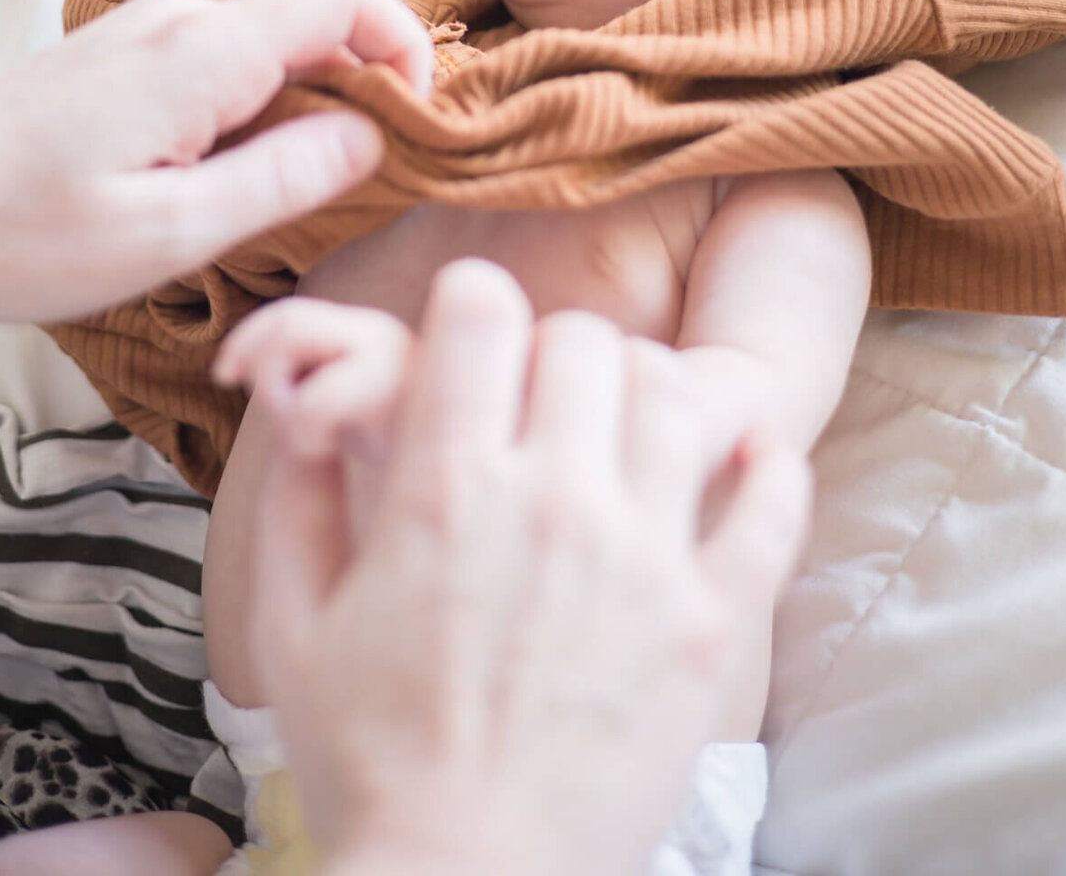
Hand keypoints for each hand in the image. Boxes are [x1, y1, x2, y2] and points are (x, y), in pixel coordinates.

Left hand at [0, 0, 431, 322]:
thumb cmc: (19, 235)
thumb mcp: (166, 235)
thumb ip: (283, 179)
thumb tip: (373, 134)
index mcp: (202, 50)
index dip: (405, 46)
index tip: (416, 124)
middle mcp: (181, 16)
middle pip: (316, 21)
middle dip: (359, 92)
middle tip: (352, 189)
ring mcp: (149, 27)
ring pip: (272, 45)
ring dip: (302, 109)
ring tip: (274, 201)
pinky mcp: (127, 51)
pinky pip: (225, 60)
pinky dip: (255, 110)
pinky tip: (217, 181)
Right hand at [222, 261, 809, 875]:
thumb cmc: (368, 758)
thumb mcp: (291, 622)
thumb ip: (298, 489)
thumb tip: (305, 390)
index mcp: (446, 489)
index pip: (483, 308)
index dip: (469, 307)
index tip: (468, 340)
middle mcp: (554, 502)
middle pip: (585, 338)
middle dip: (552, 350)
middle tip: (535, 403)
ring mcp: (646, 559)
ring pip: (678, 392)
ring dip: (645, 394)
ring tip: (617, 438)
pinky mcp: (713, 623)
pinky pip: (774, 498)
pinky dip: (764, 463)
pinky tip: (734, 464)